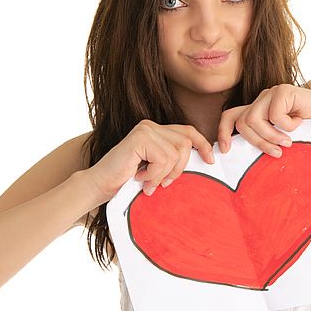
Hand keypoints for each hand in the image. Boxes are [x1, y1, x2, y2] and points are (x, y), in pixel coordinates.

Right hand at [85, 120, 214, 199]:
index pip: (188, 131)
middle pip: (185, 143)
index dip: (202, 144)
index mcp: (156, 130)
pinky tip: (139, 178)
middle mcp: (150, 125)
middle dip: (179, 168)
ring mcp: (144, 130)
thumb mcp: (155, 168)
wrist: (100, 185)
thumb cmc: (126, 180)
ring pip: (174, 154)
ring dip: (163, 174)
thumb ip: (172, 159)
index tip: (211, 160)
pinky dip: (154, 174)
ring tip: (148, 182)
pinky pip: (163, 159)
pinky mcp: (139, 139)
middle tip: (164, 182)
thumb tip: (203, 159)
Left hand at [217, 84, 310, 154]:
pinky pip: (275, 114)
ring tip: (288, 142)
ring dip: (271, 136)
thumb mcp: (284, 139)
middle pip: (242, 123)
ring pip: (254, 119)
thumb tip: (243, 157)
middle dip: (258, 142)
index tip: (226, 150)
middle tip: (277, 152)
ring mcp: (272, 93)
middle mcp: (262, 100)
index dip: (223, 132)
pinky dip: (288, 125)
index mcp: (258, 111)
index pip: (230, 116)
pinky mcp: (284, 90)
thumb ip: (266, 140)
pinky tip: (301, 121)